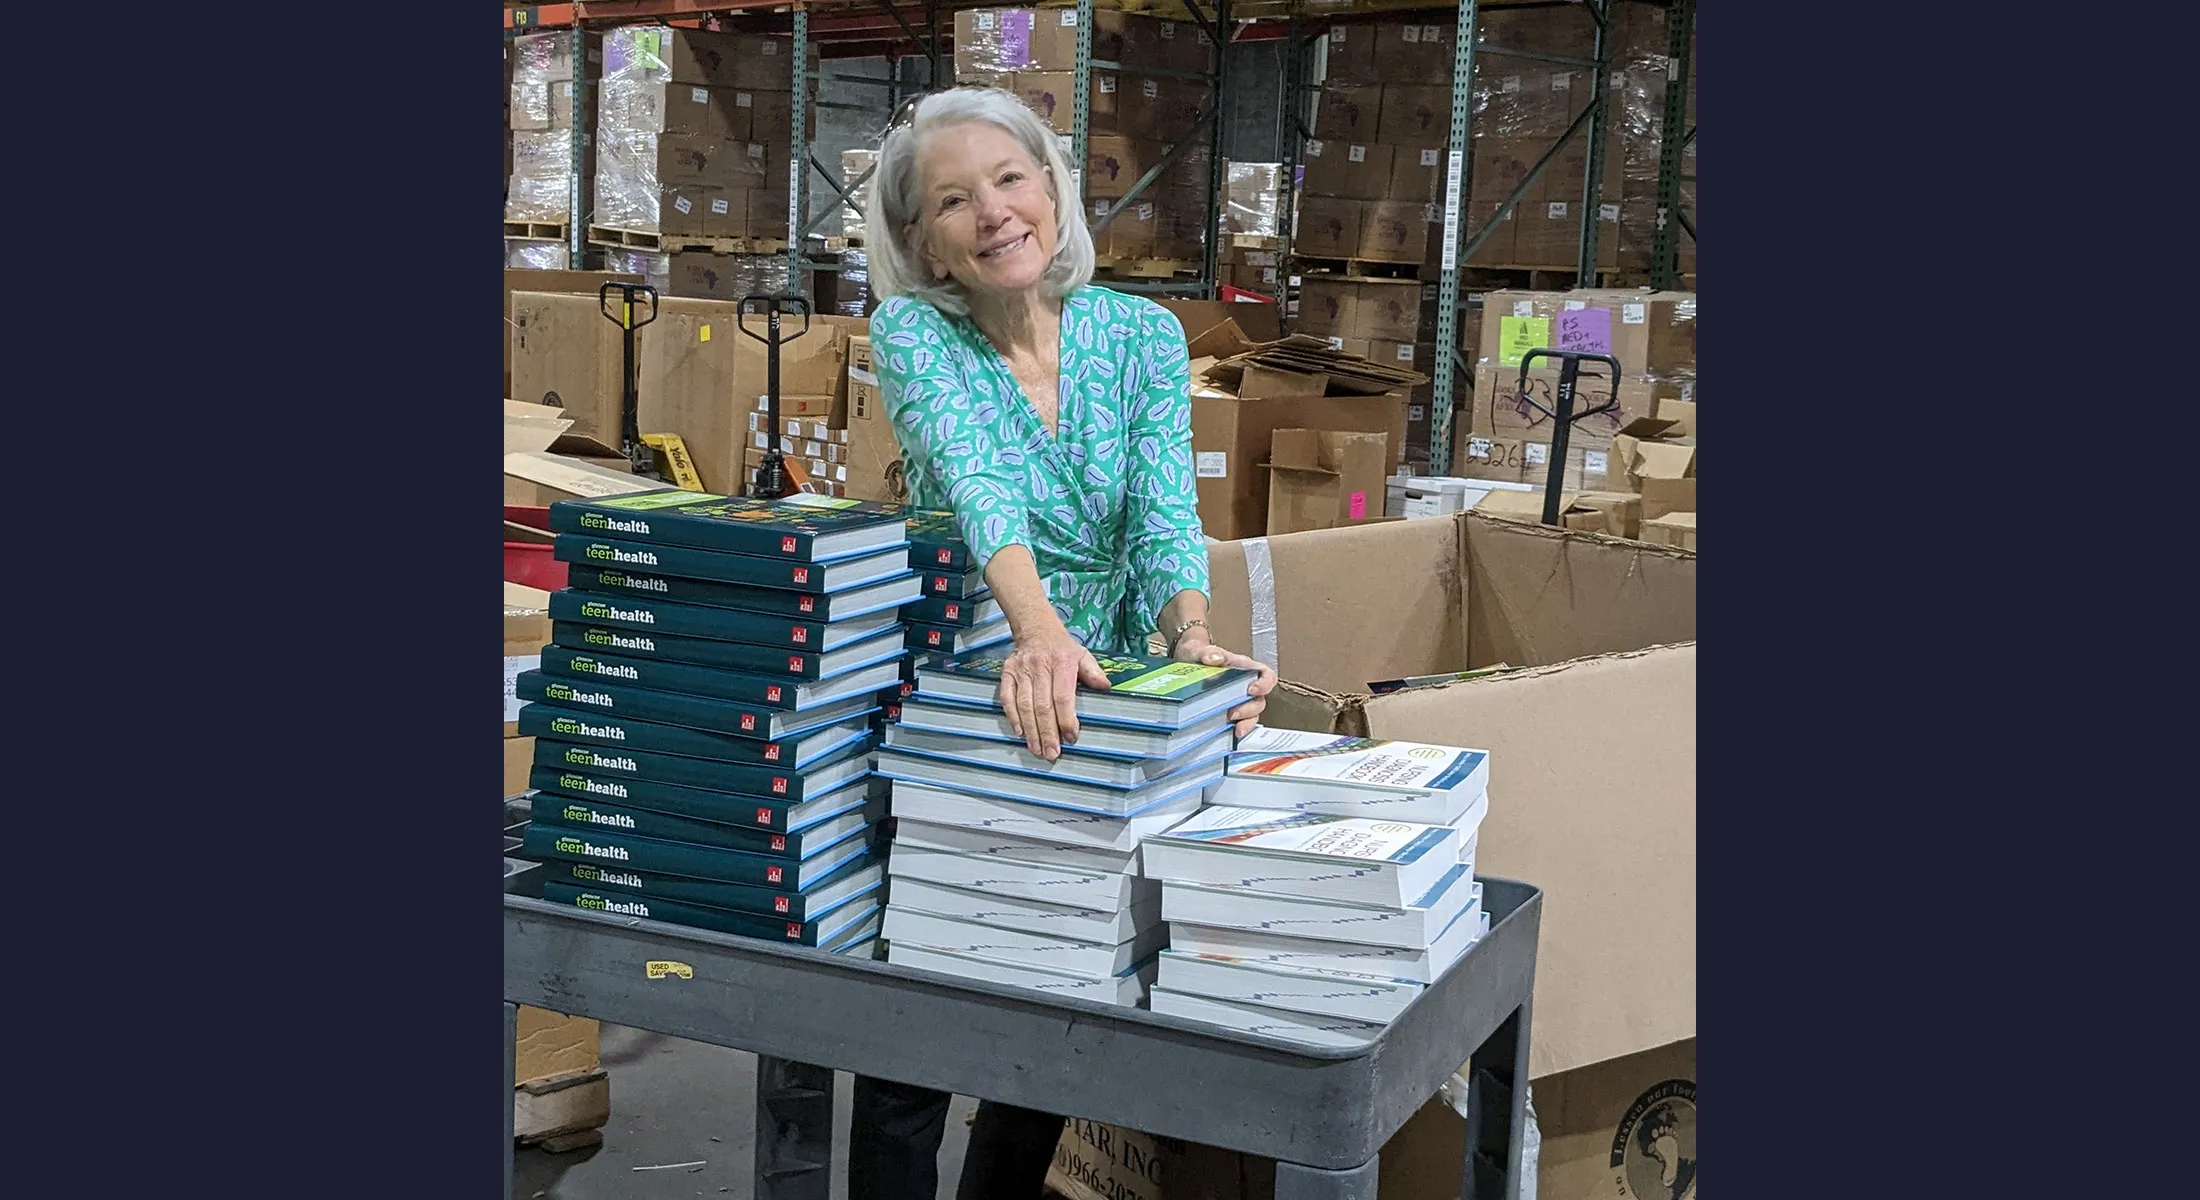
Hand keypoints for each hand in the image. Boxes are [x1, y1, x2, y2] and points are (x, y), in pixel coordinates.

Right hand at [997, 624, 1109, 760]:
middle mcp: (1039, 666)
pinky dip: (1013, 717)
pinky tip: (1020, 733)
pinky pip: (1007, 698)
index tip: (1071, 737)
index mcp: (1061, 662)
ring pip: (1024, 705)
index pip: (1062, 696)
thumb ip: (1094, 672)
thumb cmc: (1062, 648)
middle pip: (1042, 706)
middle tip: (1052, 753)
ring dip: (1031, 731)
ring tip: (1037, 749)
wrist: (1035, 628)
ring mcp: (1021, 670)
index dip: (1065, 719)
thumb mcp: (1083, 655)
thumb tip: (1105, 687)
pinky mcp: (1007, 673)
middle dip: (1047, 733)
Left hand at [1172, 635, 1276, 738]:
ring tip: (1234, 729)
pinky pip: (1239, 724)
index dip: (1264, 684)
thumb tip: (1214, 658)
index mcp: (1245, 669)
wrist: (1186, 663)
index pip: (1266, 676)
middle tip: (1233, 713)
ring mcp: (1239, 701)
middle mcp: (1246, 686)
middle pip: (1259, 701)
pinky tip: (1229, 734)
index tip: (1252, 690)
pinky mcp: (1229, 713)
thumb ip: (1209, 652)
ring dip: (1245, 723)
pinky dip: (1237, 730)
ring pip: (1252, 715)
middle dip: (1249, 710)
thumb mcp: (1201, 650)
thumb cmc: (1199, 655)